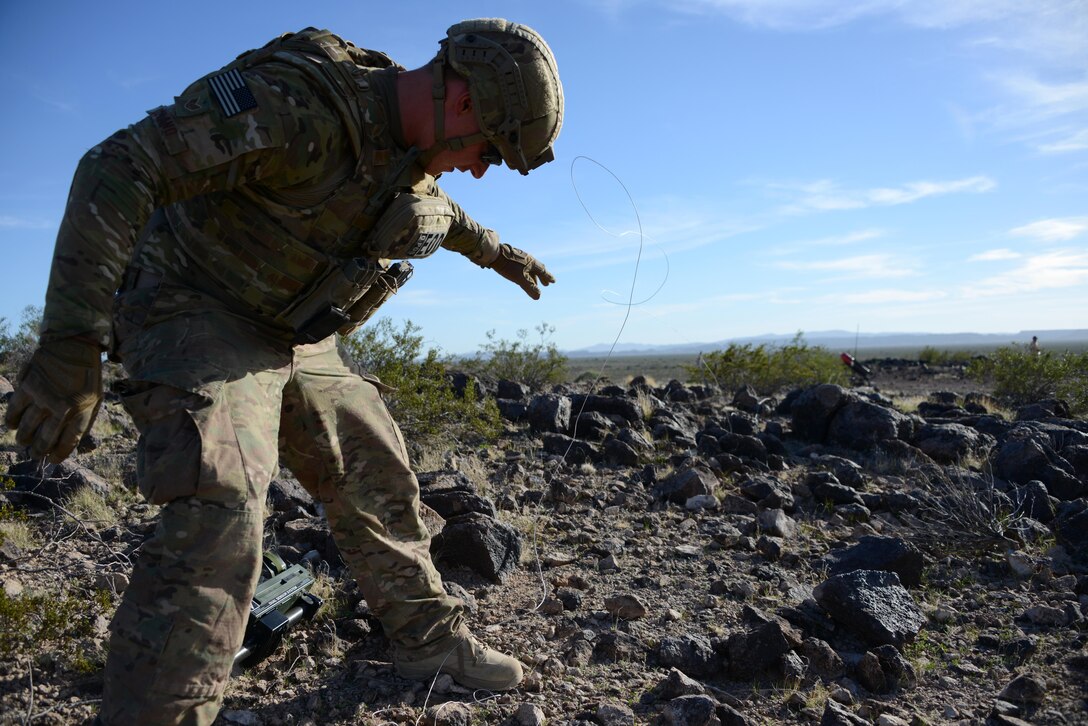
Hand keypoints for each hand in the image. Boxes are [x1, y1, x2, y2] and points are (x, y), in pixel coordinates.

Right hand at [5, 338, 102, 462]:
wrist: (74, 345)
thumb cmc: (86, 375)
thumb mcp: (95, 399)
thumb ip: (83, 420)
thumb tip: (69, 443)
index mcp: (83, 410)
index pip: (69, 442)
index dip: (59, 454)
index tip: (52, 459)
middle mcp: (63, 407)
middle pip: (46, 438)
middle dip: (39, 450)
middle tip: (35, 454)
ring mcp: (44, 397)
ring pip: (28, 428)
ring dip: (24, 438)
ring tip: (24, 441)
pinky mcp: (27, 386)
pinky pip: (15, 411)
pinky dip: (12, 421)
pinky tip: (13, 425)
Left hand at [489, 244, 555, 299]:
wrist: (493, 254)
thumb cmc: (508, 266)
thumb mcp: (520, 278)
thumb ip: (529, 287)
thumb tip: (538, 296)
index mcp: (531, 262)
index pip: (542, 271)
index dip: (547, 277)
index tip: (553, 282)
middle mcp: (527, 259)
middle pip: (537, 270)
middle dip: (541, 278)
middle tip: (546, 285)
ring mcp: (519, 258)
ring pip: (529, 269)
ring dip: (533, 276)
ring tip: (533, 283)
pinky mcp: (512, 259)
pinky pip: (522, 267)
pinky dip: (525, 273)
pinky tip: (521, 275)